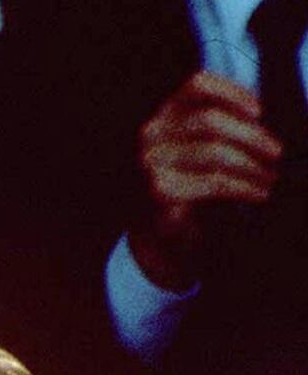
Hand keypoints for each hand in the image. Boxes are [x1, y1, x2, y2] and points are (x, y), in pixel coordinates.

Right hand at [129, 71, 282, 288]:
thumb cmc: (189, 185)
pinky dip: (244, 187)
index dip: (233, 91)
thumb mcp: (201, 149)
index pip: (197, 85)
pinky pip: (214, 181)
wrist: (160, 234)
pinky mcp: (159, 191)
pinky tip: (259, 193)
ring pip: (214, 152)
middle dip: (251, 135)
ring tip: (271, 177)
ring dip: (252, 165)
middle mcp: (151, 135)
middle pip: (210, 120)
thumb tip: (264, 121)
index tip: (260, 110)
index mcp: (164, 116)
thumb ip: (222, 128)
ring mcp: (151, 163)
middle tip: (277, 152)